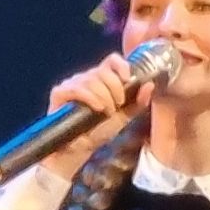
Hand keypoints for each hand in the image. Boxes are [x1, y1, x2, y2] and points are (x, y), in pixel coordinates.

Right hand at [39, 51, 154, 180]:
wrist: (80, 149)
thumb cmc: (100, 131)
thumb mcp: (124, 117)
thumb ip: (137, 102)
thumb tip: (150, 84)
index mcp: (102, 80)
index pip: (111, 60)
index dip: (121, 65)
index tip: (128, 78)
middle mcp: (86, 78)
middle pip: (104, 70)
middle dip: (115, 88)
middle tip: (117, 105)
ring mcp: (72, 84)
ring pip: (92, 79)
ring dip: (104, 97)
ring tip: (106, 112)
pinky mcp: (60, 92)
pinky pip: (77, 88)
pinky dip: (90, 97)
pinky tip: (97, 108)